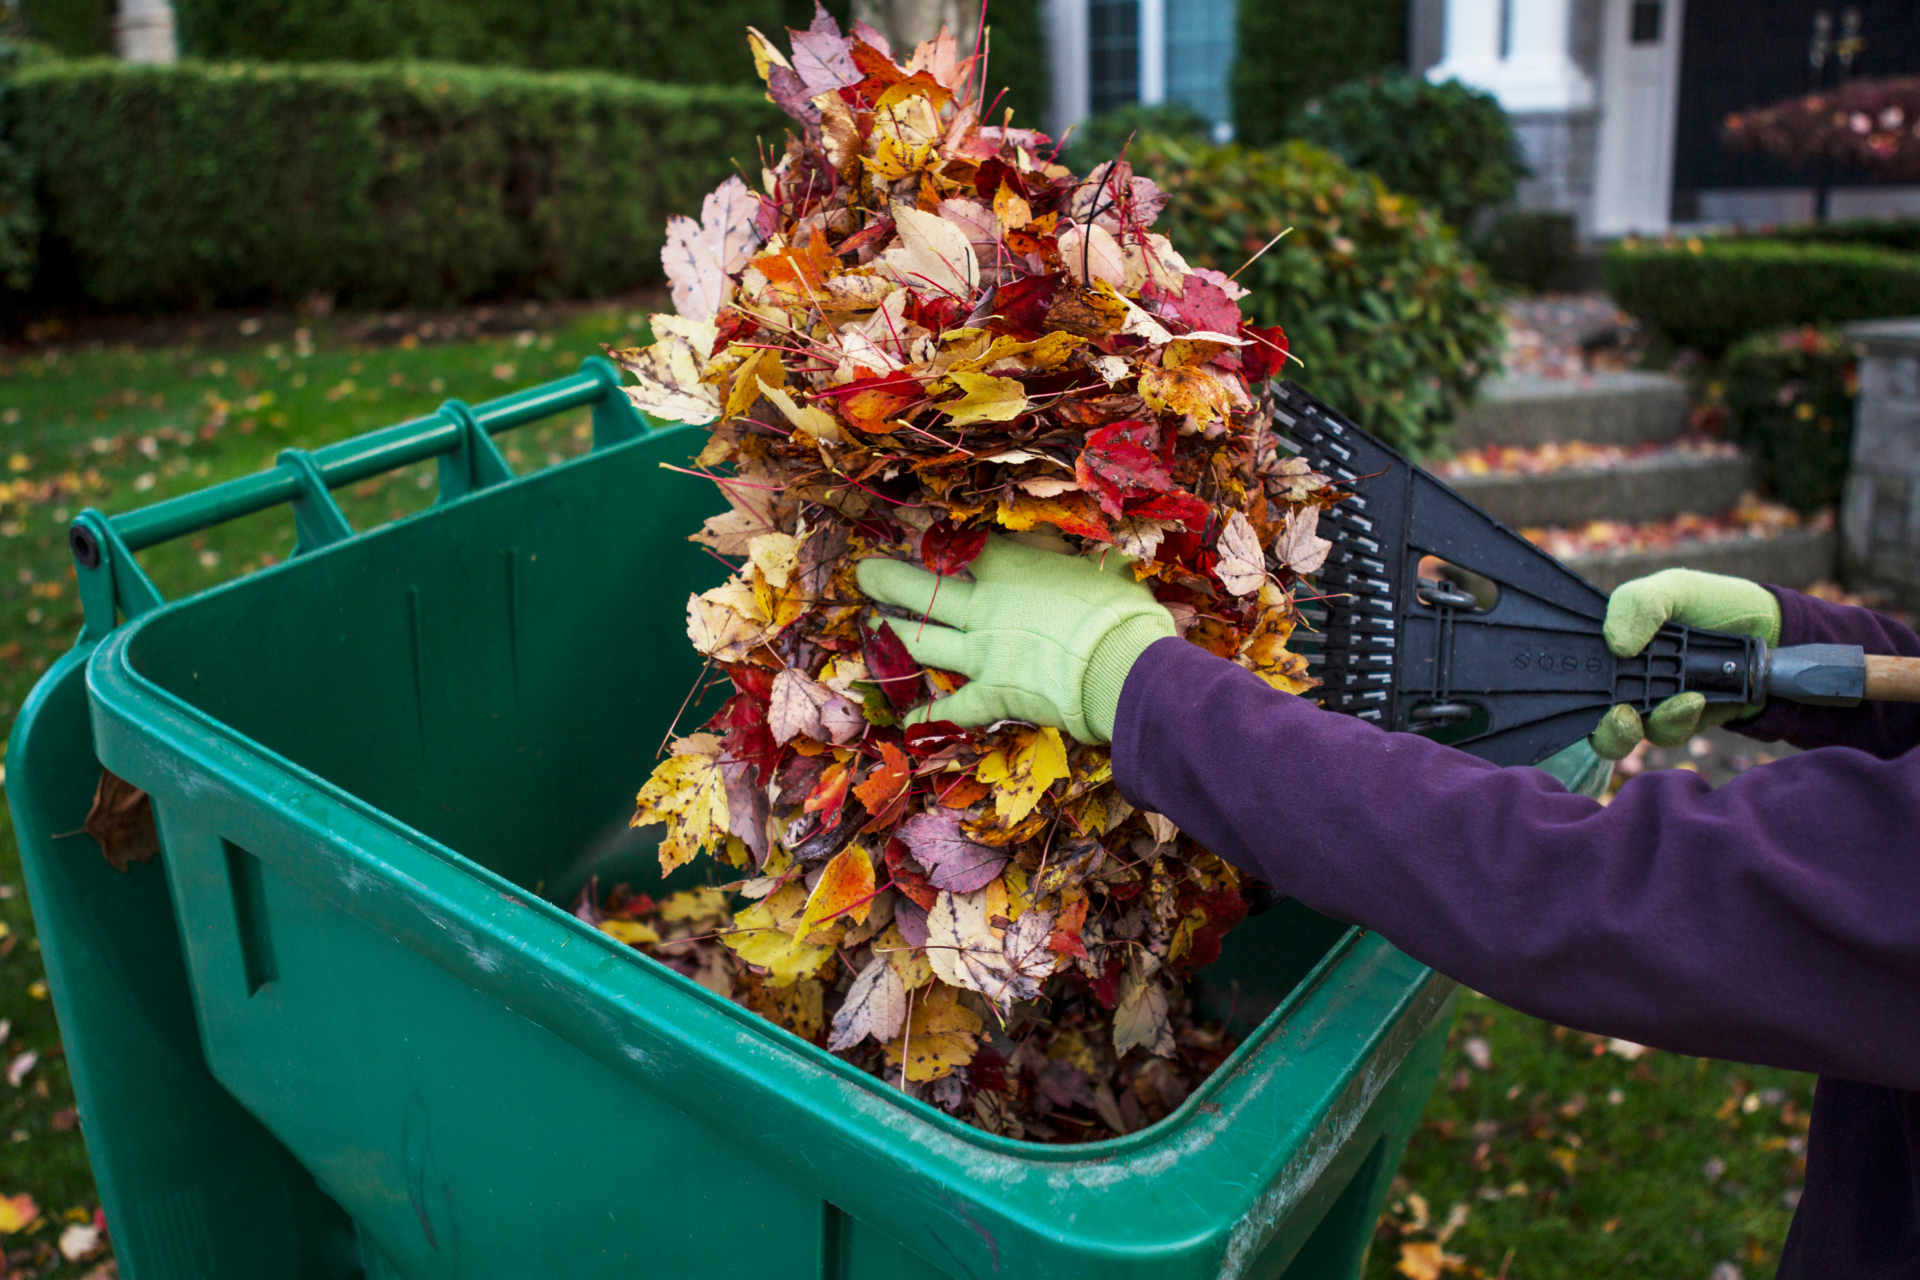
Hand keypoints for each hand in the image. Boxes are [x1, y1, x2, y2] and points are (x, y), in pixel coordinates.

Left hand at [854, 534, 1176, 743]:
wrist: (1123, 665)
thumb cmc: (1119, 609)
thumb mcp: (1097, 563)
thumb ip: (1065, 552)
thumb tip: (1055, 536)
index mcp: (1012, 569)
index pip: (962, 544)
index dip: (930, 531)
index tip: (904, 520)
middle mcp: (986, 608)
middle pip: (924, 590)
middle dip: (889, 580)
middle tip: (865, 573)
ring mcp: (983, 654)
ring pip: (924, 641)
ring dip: (895, 633)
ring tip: (873, 623)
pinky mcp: (993, 695)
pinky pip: (952, 709)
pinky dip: (928, 716)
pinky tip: (905, 721)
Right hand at [1589, 568, 1782, 760]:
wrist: (1772, 633)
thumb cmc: (1715, 604)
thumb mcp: (1674, 589)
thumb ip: (1639, 604)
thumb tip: (1616, 645)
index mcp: (1611, 646)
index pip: (1573, 668)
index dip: (1563, 683)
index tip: (1571, 689)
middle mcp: (1622, 680)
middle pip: (1590, 717)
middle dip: (1603, 729)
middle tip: (1620, 718)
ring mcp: (1649, 704)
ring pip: (1625, 735)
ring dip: (1645, 726)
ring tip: (1682, 702)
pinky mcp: (1678, 722)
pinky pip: (1665, 734)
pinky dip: (1678, 721)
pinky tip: (1697, 700)